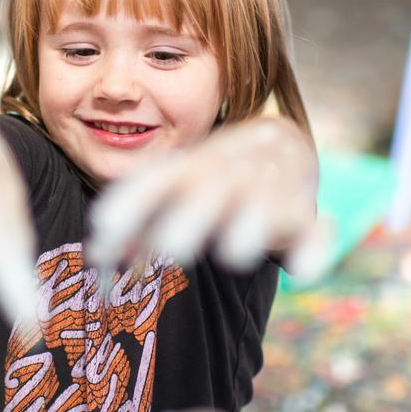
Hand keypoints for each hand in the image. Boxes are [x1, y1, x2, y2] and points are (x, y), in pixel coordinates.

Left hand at [85, 117, 317, 278]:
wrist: (280, 141)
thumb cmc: (210, 175)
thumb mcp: (172, 187)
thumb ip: (135, 222)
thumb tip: (97, 256)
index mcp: (190, 167)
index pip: (157, 180)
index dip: (132, 203)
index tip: (102, 229)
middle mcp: (228, 175)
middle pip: (211, 192)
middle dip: (192, 218)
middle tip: (170, 251)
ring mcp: (268, 191)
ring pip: (263, 207)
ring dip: (251, 227)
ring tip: (234, 254)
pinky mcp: (304, 214)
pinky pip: (313, 230)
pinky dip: (313, 248)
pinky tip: (302, 270)